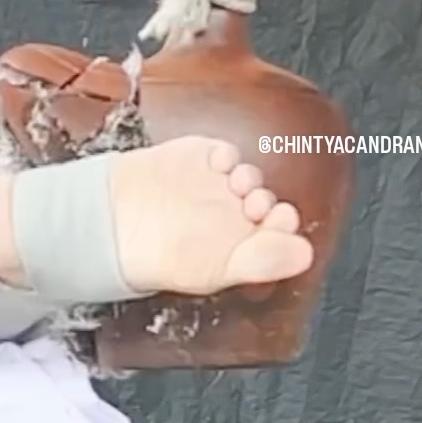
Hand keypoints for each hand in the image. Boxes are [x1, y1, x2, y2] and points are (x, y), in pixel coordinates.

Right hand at [109, 136, 313, 295]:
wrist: (114, 226)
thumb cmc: (164, 258)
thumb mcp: (220, 270)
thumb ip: (265, 261)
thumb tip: (307, 254)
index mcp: (245, 247)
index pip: (281, 233)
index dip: (285, 225)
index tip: (280, 221)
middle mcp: (237, 218)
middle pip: (268, 203)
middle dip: (266, 201)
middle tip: (253, 205)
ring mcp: (220, 188)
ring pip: (250, 176)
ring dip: (249, 178)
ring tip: (235, 186)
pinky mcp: (202, 161)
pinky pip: (226, 153)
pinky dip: (227, 156)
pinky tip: (216, 166)